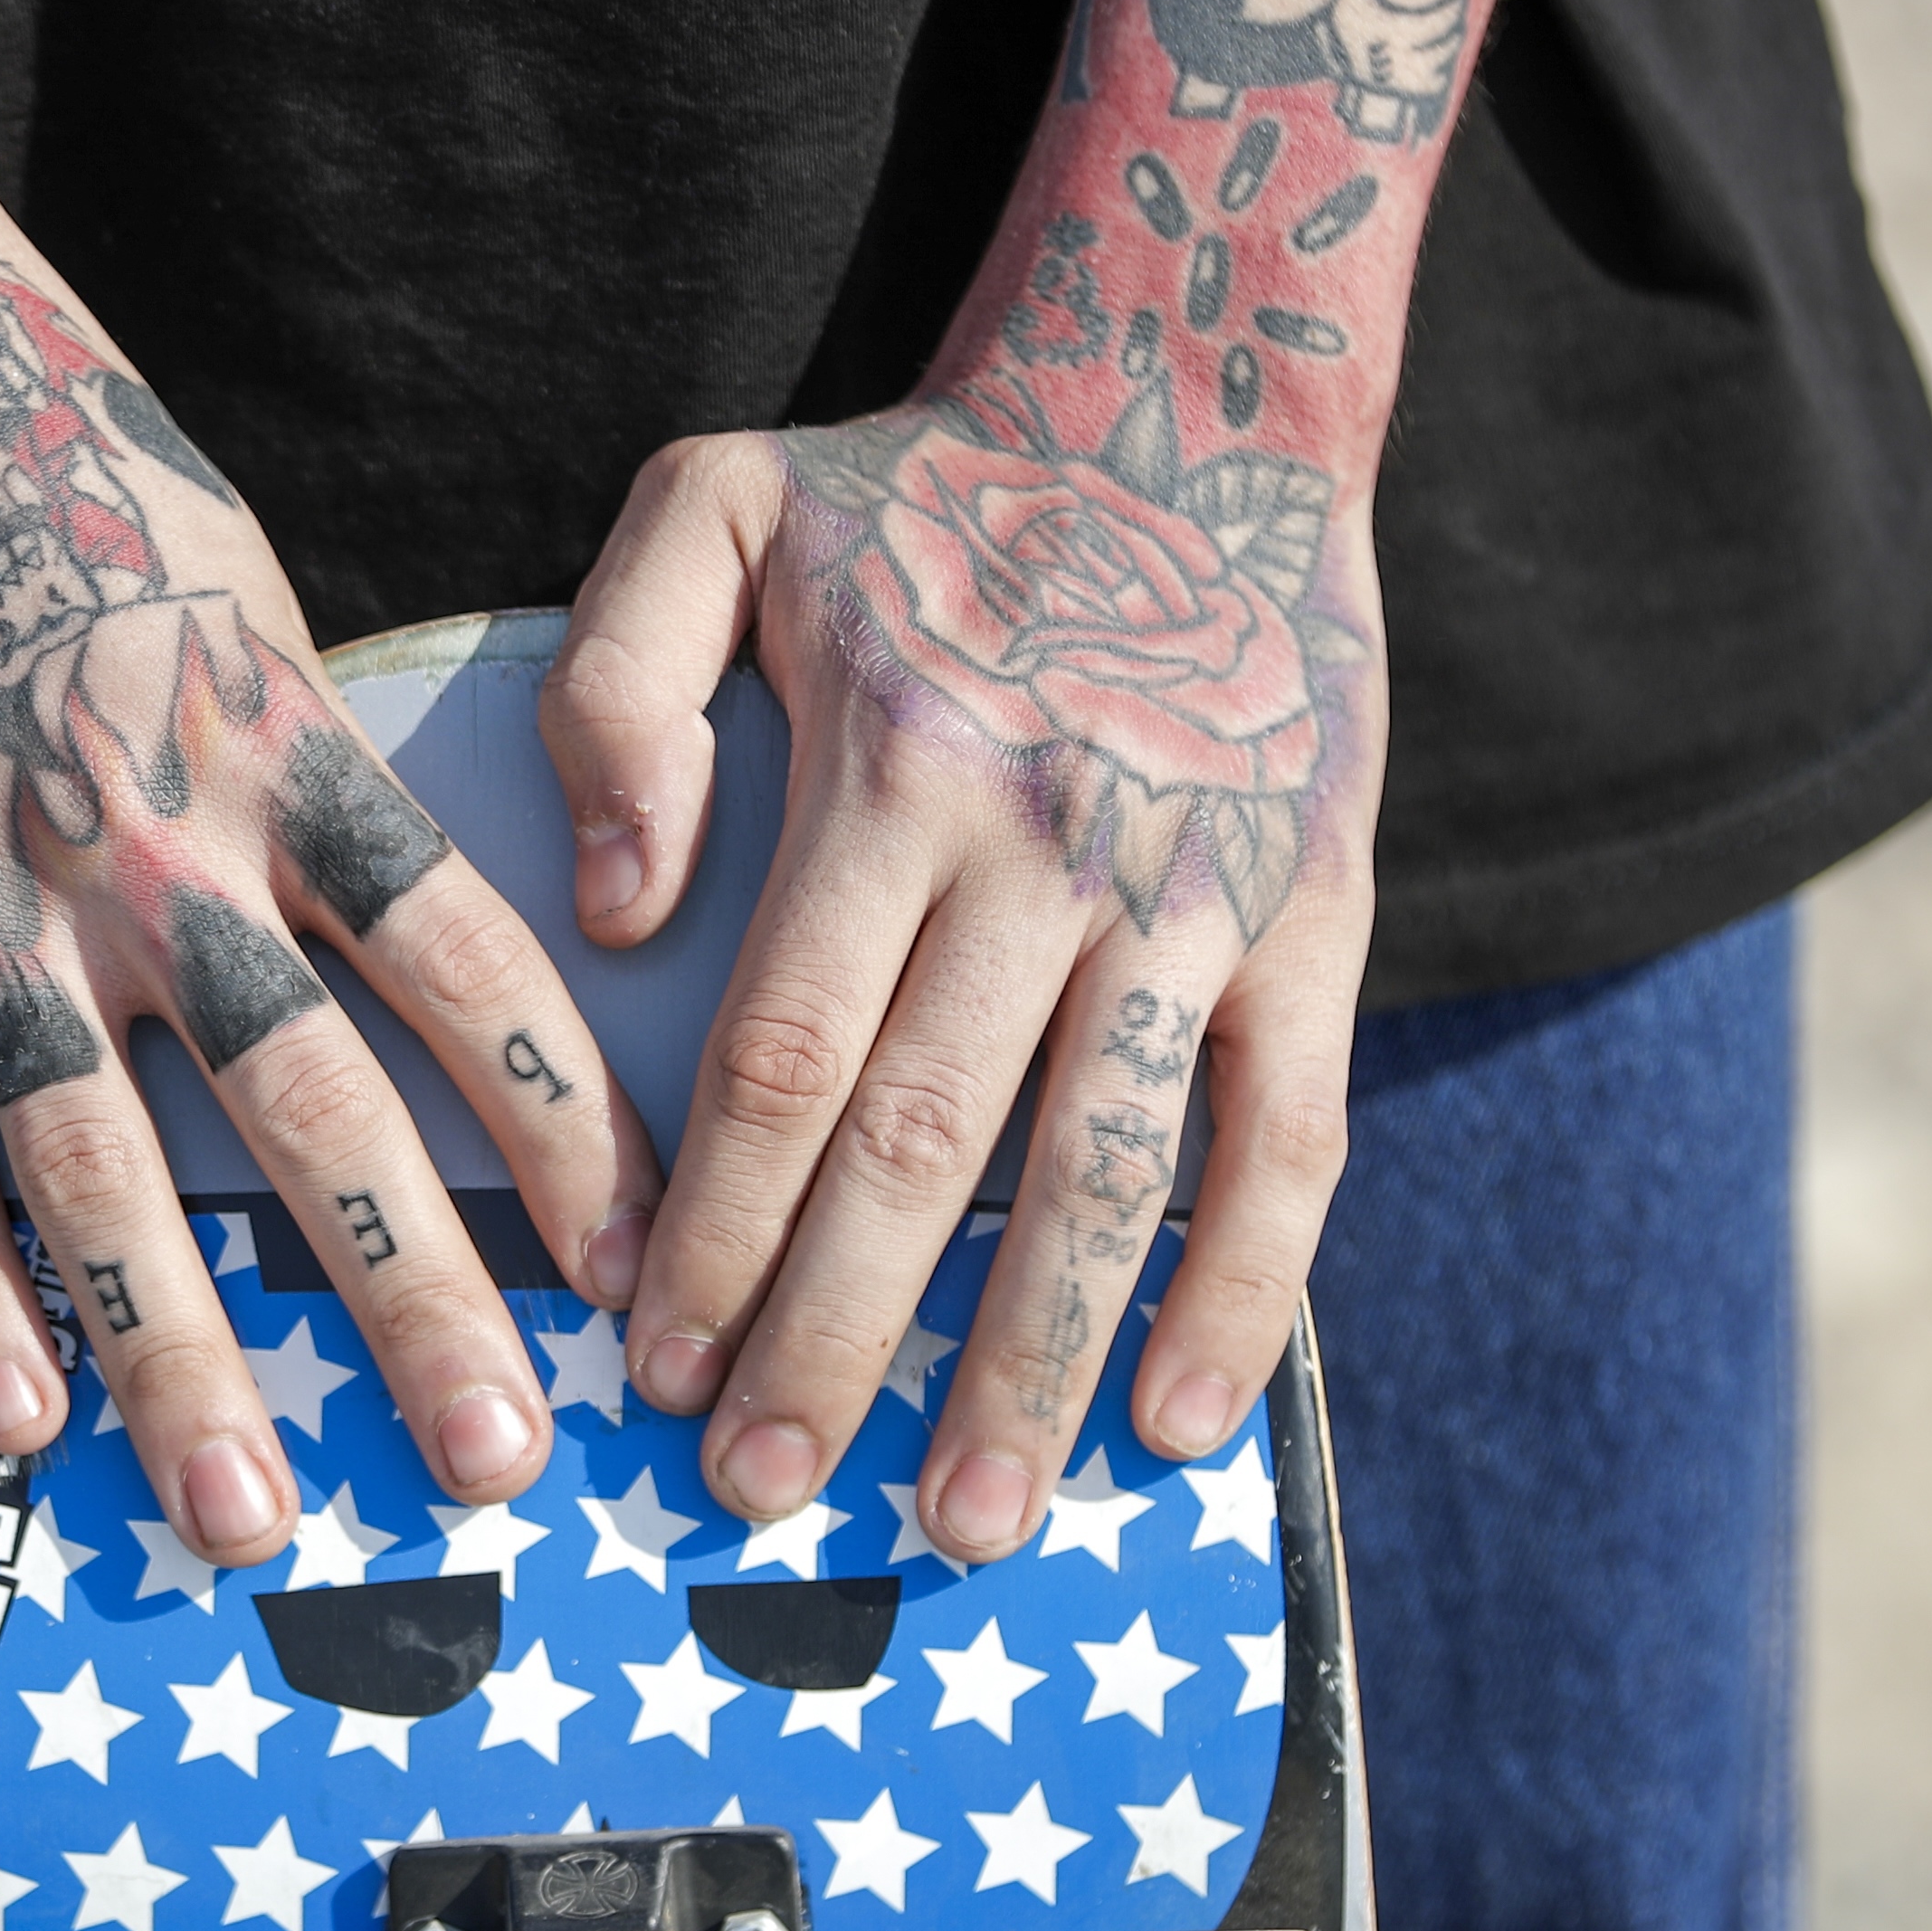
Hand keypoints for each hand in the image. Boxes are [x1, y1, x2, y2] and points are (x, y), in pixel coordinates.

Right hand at [0, 52, 657, 1560]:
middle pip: (308, 1103)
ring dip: (176, 1354)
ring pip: (98, 1167)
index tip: (650, 1263)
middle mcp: (145, 832)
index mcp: (276, 733)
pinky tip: (12, 1419)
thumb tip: (401, 919)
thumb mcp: (234, 582)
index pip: (460, 962)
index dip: (564, 1125)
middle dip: (410, 1293)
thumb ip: (306, 759)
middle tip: (500, 1459)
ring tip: (248, 1513)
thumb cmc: (58, 451)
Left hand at [537, 371, 1378, 1561]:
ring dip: (1033, 1366)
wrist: (1193, 406)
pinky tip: (1179, 1428)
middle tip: (756, 1493)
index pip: (788, 1055)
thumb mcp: (717, 506)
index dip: (717, 1229)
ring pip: (1109, 1173)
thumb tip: (613, 908)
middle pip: (927, 1147)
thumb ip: (621, 682)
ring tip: (960, 1523)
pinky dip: (1242, 1293)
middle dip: (834, 1341)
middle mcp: (1052, 850)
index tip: (649, 1366)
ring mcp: (1202, 896)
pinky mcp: (1318, 920)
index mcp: (897, 771)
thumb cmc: (919, 496)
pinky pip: (1287, 1140)